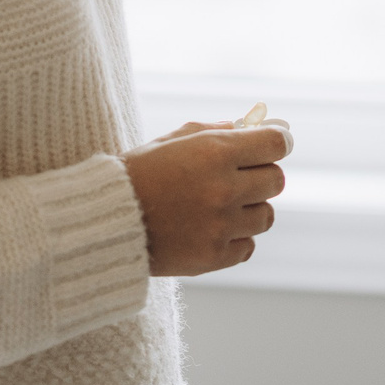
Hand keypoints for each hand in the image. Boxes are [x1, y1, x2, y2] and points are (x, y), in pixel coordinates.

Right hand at [122, 121, 289, 276]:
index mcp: (214, 152)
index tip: (276, 142)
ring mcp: (221, 226)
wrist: (105, 221)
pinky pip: (248, 245)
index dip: (279, 140)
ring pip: (266, 215)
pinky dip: (237, 238)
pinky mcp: (215, 256)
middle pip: (277, 180)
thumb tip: (249, 127)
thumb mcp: (172, 141)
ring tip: (221, 206)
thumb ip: (214, 131)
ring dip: (250, 208)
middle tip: (242, 175)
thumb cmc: (138, 173)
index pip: (276, 144)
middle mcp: (224, 189)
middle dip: (262, 174)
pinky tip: (213, 229)